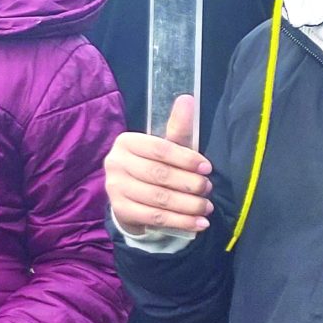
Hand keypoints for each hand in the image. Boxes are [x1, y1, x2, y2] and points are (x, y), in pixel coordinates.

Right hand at [105, 94, 210, 233]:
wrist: (133, 197)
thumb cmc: (155, 166)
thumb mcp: (167, 147)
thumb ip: (178, 127)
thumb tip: (187, 98)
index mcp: (126, 142)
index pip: (159, 149)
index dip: (186, 159)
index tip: (207, 168)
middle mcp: (115, 163)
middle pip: (158, 175)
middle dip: (189, 184)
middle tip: (208, 189)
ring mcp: (114, 187)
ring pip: (158, 198)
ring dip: (188, 205)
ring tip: (207, 208)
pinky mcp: (119, 210)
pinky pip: (153, 217)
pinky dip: (180, 221)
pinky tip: (199, 223)